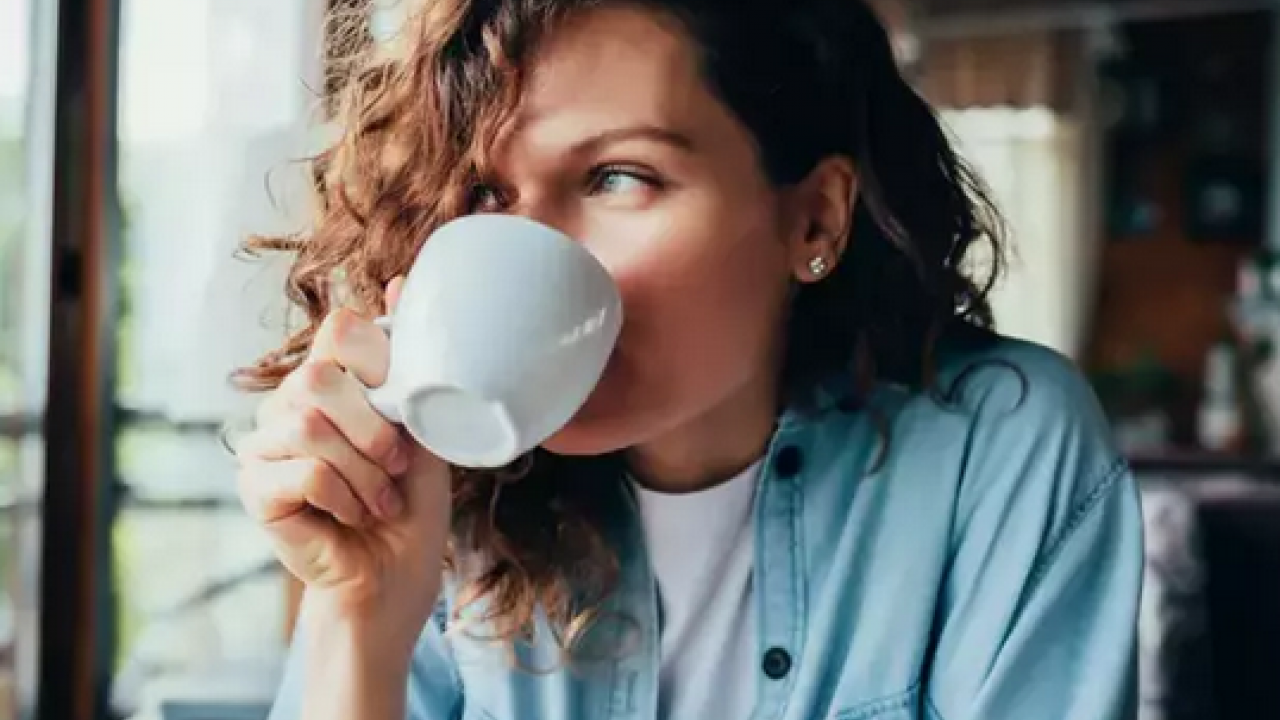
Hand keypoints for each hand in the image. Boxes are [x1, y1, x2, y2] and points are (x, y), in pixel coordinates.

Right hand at [235, 278, 449, 643]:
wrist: (395, 572)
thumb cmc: (412, 501)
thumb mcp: (423, 425)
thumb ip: (409, 363)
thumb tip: (401, 282)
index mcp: (330, 380)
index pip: (340, 330)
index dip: (379, 363)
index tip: (403, 409)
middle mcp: (289, 401)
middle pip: (320, 377)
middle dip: (374, 428)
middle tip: (396, 466)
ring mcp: (263, 441)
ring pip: (311, 426)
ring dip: (364, 472)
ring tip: (380, 500)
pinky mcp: (253, 485)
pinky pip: (302, 471)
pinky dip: (344, 497)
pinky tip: (352, 516)